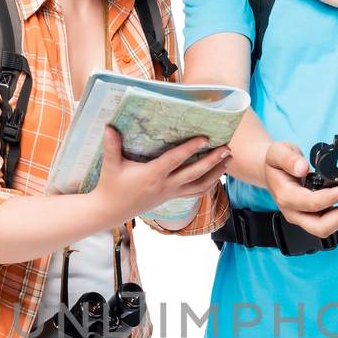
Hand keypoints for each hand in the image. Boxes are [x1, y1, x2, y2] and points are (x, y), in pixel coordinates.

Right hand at [96, 126, 228, 218]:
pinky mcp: (172, 197)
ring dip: (216, 173)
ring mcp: (171, 193)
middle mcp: (165, 185)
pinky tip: (218, 175)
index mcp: (152, 175)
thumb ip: (111, 146)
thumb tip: (108, 126)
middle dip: (212, 161)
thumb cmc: (111, 185)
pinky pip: (195, 193)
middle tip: (227, 148)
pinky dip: (209, 185)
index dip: (190, 149)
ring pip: (199, 186)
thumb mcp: (110, 165)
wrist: (112, 210)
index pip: (175, 160)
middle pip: (194, 174)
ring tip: (229, 160)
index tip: (205, 138)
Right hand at [262, 139, 337, 239]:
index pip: (312, 203)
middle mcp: (293, 212)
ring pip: (329, 227)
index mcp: (285, 197)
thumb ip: (289, 159)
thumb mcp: (278, 151)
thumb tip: (302, 168)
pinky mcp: (312, 217)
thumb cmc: (276, 163)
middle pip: (322, 227)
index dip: (335, 197)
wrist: (272, 172)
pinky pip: (331, 221)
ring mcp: (303, 217)